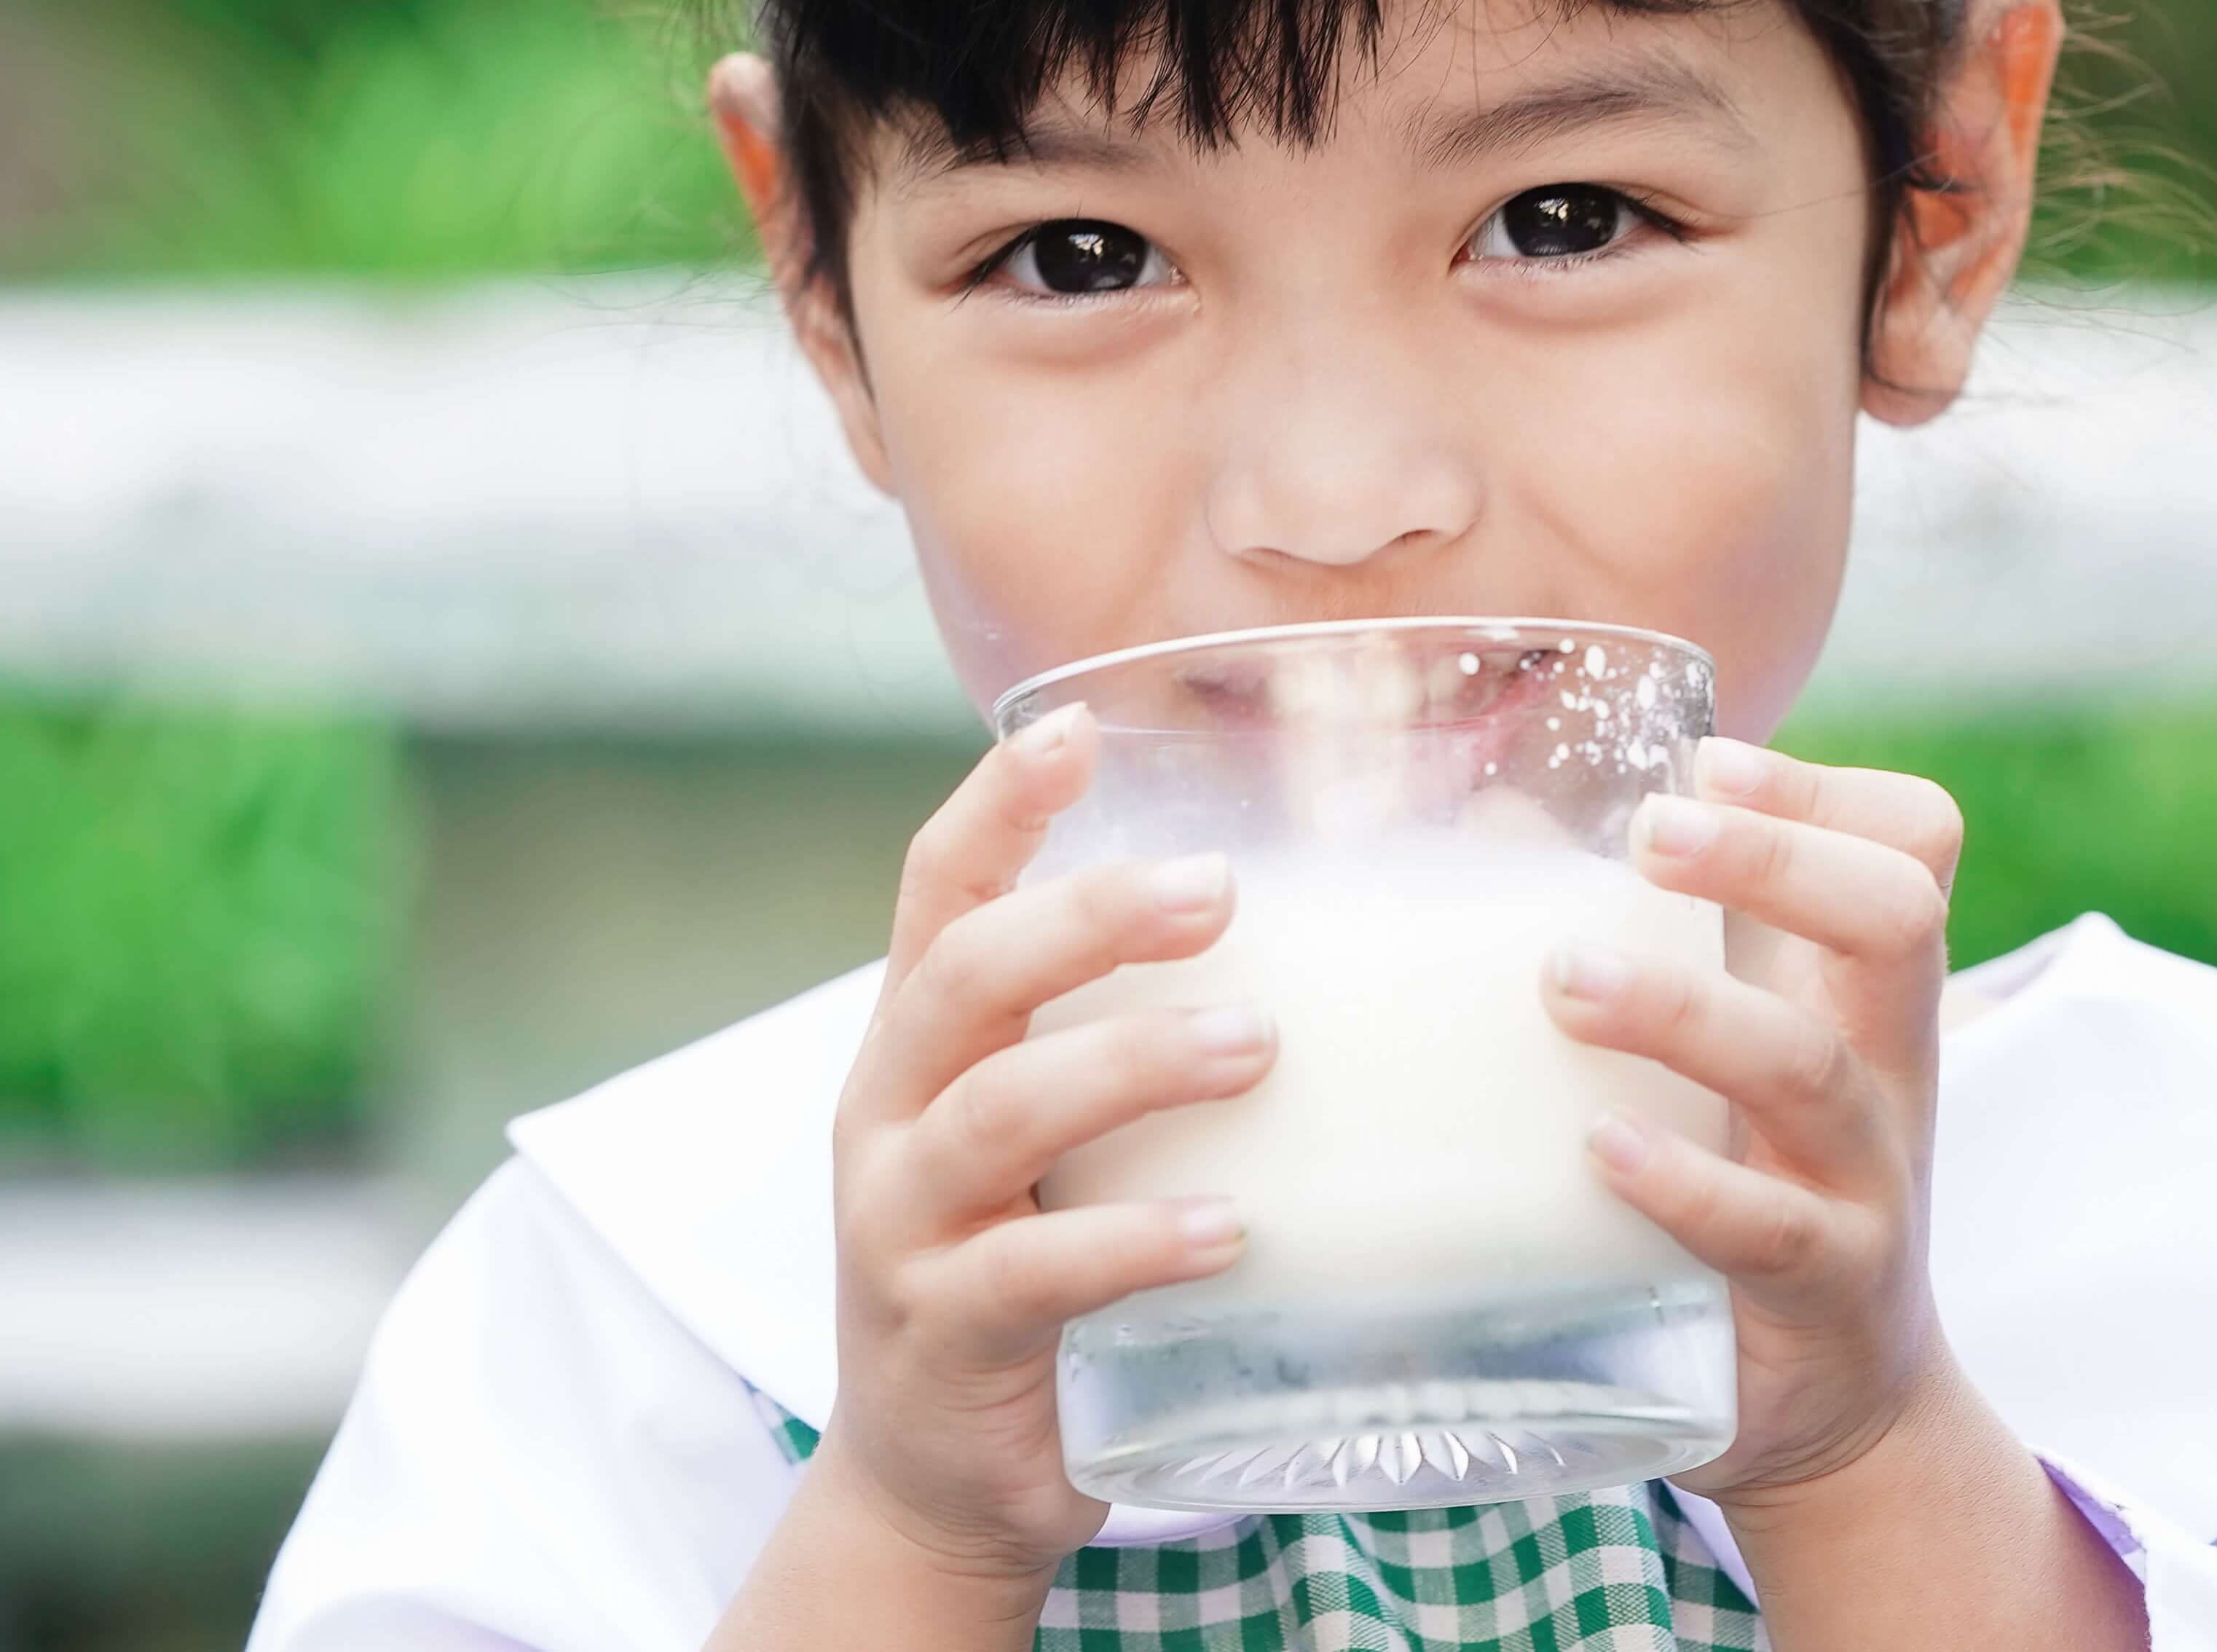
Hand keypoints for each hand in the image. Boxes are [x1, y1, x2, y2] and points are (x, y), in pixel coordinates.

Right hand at [813, 705, 1273, 1585]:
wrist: (933, 1484)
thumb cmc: (1029, 1273)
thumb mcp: (1056, 1143)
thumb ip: (1133, 1047)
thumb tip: (1328, 959)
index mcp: (917, 1047)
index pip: (934, 894)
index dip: (994, 809)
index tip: (1070, 731)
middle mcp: (888, 1115)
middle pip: (967, 978)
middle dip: (1087, 918)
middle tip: (1219, 891)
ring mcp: (903, 1226)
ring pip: (1000, 1113)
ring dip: (1133, 1065)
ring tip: (1257, 1046)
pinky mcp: (945, 1334)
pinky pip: (1036, 1272)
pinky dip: (1136, 1241)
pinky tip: (1233, 1228)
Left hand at [1541, 733, 1966, 1502]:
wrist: (1846, 1405)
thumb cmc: (1754, 1182)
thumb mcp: (1718, 1056)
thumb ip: (1633, 936)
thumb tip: (1488, 817)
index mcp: (1861, 992)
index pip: (1911, 848)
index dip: (1823, 793)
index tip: (1707, 759)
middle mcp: (1886, 1068)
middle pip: (1895, 922)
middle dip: (1778, 858)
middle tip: (1652, 830)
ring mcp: (1866, 1182)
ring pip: (1810, 1070)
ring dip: (1685, 1011)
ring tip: (1567, 979)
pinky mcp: (1825, 1291)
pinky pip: (1769, 1228)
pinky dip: (1684, 1183)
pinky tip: (1597, 1148)